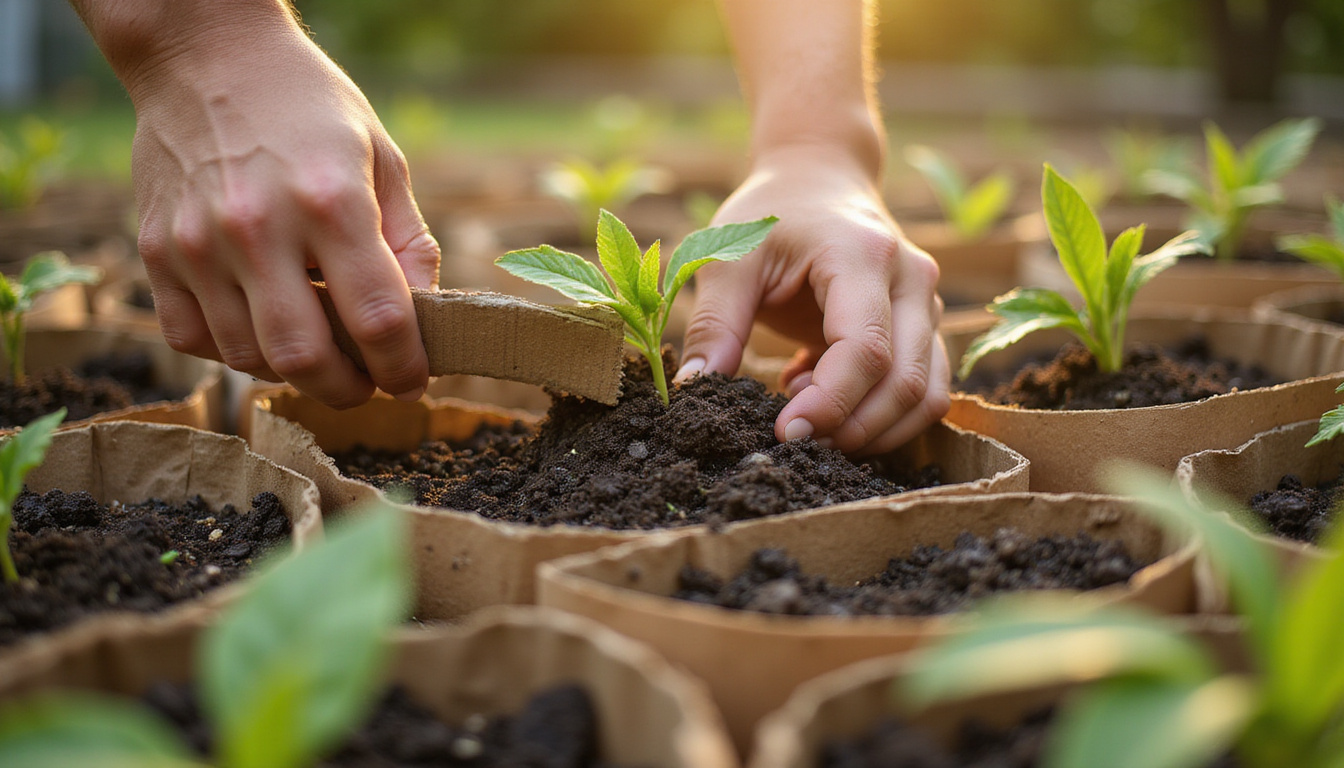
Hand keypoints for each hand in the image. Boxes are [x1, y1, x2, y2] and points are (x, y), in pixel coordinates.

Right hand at [124, 12, 437, 406]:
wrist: (206, 56)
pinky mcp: (157, 252)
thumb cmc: (310, 108)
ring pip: (247, 357)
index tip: (413, 379)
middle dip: (347, 390)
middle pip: (304, 357)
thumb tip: (427, 318)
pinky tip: (259, 327)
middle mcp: (258, 228)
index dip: (404, 366)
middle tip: (366, 384)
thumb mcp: (382, 158)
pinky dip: (231, 351)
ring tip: (319, 351)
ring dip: (292, 372)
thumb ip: (410, 243)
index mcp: (330, 201)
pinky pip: (190, 338)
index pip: (378, 318)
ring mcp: (199, 244)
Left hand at [675, 145, 949, 454]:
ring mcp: (927, 303)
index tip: (783, 431)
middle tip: (795, 439)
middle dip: (853, 427)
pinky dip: (883, 414)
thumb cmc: (771, 214)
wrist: (819, 176)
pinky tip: (823, 397)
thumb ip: (714, 323)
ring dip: (875, 430)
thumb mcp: (730, 256)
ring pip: (928, 393)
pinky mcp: (925, 326)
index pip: (865, 349)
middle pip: (906, 380)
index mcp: (863, 256)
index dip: (830, 403)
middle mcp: (911, 279)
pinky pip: (927, 389)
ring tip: (811, 420)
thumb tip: (695, 389)